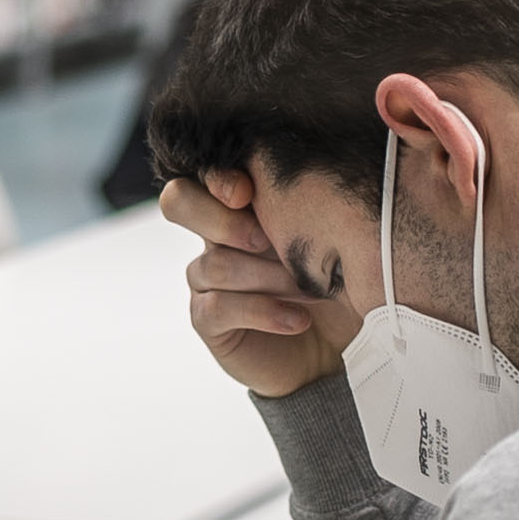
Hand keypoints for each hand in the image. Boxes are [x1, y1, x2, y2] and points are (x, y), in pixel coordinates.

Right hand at [162, 170, 351, 399]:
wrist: (338, 348)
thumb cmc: (337, 284)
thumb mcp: (330, 240)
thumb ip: (309, 208)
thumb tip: (310, 182)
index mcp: (241, 204)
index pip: (206, 171)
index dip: (217, 174)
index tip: (247, 192)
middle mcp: (216, 236)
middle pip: (179, 202)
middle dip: (220, 218)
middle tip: (264, 239)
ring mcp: (207, 278)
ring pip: (216, 263)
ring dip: (269, 277)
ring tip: (313, 292)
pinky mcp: (208, 319)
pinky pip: (218, 307)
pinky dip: (263, 311)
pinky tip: (299, 320)